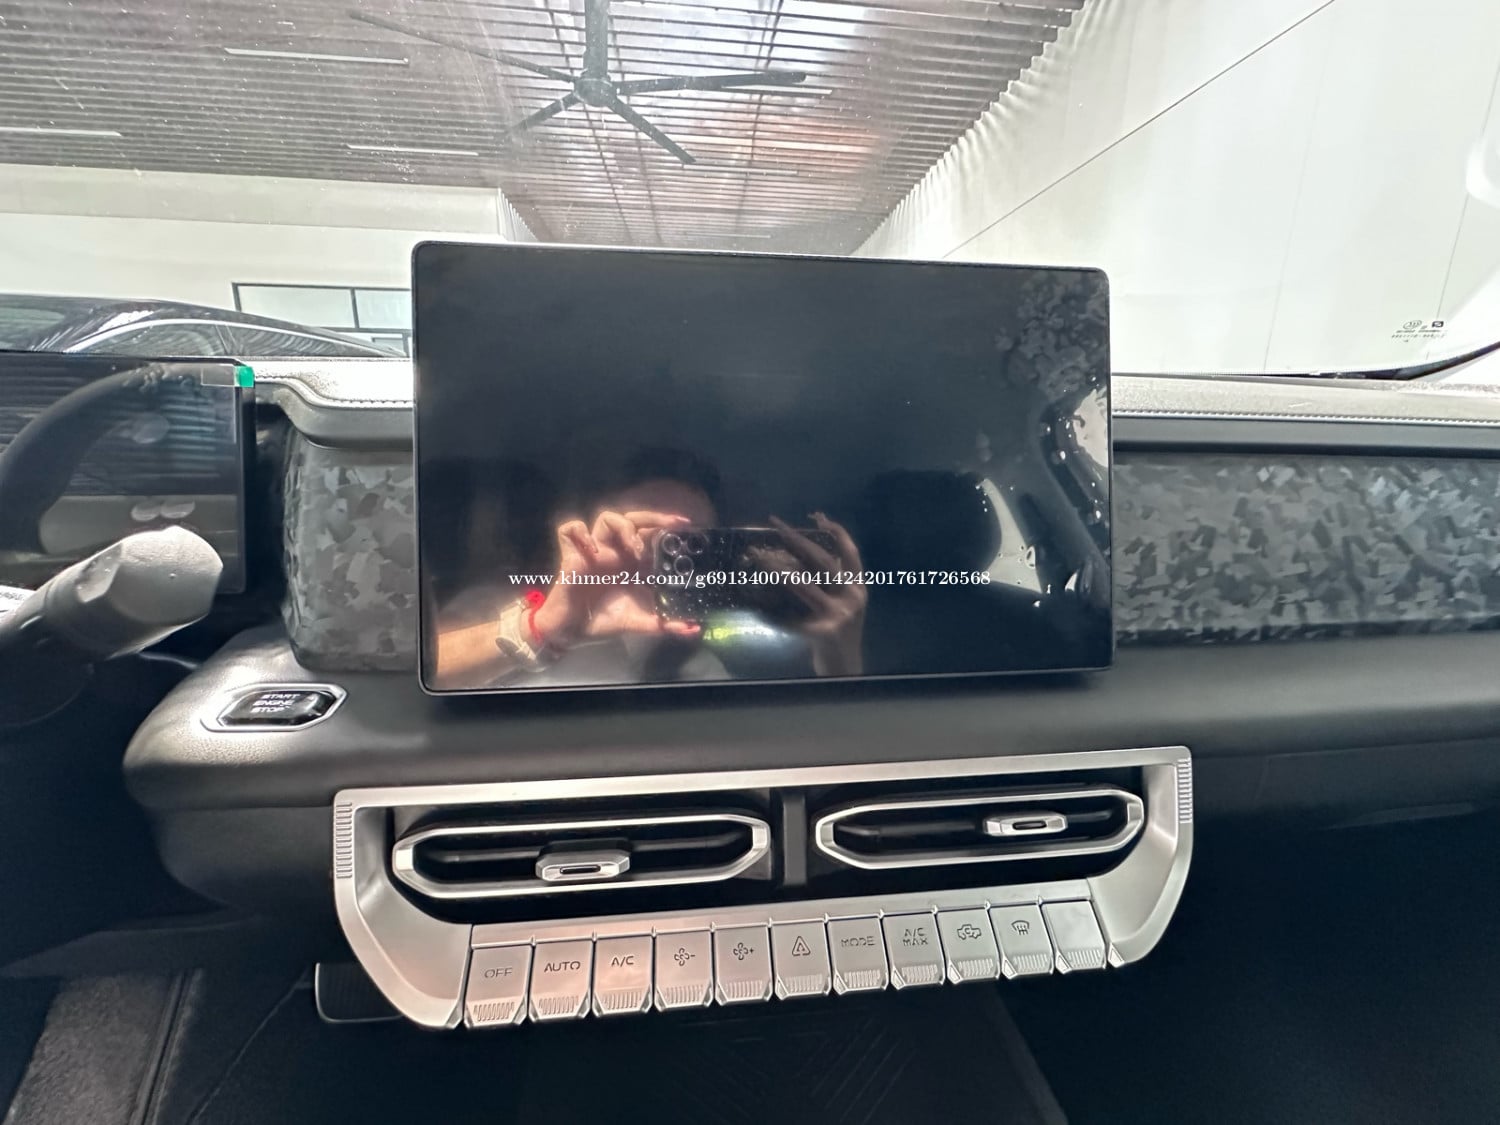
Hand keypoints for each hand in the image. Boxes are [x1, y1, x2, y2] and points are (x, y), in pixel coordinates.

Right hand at [531, 509, 700, 646]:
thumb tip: (695, 628)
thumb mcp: (641, 622)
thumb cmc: (605, 621)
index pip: (652, 534)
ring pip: (606, 518)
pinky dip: (580, 533)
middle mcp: (617, 552)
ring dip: (623, 527)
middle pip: (635, 520)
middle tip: (670, 525)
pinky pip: (569, 530)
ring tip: (634, 549)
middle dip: (653, 518)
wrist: (573, 632)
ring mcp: (595, 551)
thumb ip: (666, 624)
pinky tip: (593, 550)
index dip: (667, 526)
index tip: (686, 527)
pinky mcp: (572, 555)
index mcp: (634, 563)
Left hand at [766, 512, 866, 676]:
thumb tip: (806, 558)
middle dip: (799, 541)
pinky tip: (758, 608)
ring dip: (780, 570)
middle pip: (824, 561)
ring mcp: (840, 615)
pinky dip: (774, 614)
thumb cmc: (839, 635)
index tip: (819, 517)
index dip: (837, 533)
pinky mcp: (825, 633)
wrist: (845, 670)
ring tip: (761, 559)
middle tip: (777, 526)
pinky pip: (793, 619)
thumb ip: (835, 584)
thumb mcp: (845, 606)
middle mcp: (853, 598)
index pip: (851, 554)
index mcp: (859, 589)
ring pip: (806, 585)